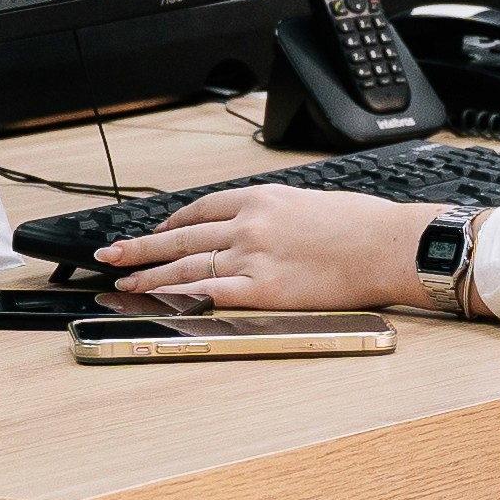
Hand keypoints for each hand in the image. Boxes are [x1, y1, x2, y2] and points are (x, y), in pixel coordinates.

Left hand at [93, 181, 438, 312]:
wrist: (389, 244)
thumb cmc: (365, 224)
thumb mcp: (313, 201)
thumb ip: (280, 213)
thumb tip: (266, 225)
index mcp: (262, 198)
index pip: (201, 208)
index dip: (170, 222)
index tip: (155, 231)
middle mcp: (249, 224)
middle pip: (180, 237)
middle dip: (141, 247)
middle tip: (110, 255)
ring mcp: (253, 257)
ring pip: (186, 266)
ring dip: (149, 275)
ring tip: (123, 283)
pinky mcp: (263, 290)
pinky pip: (212, 293)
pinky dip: (181, 297)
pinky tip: (159, 301)